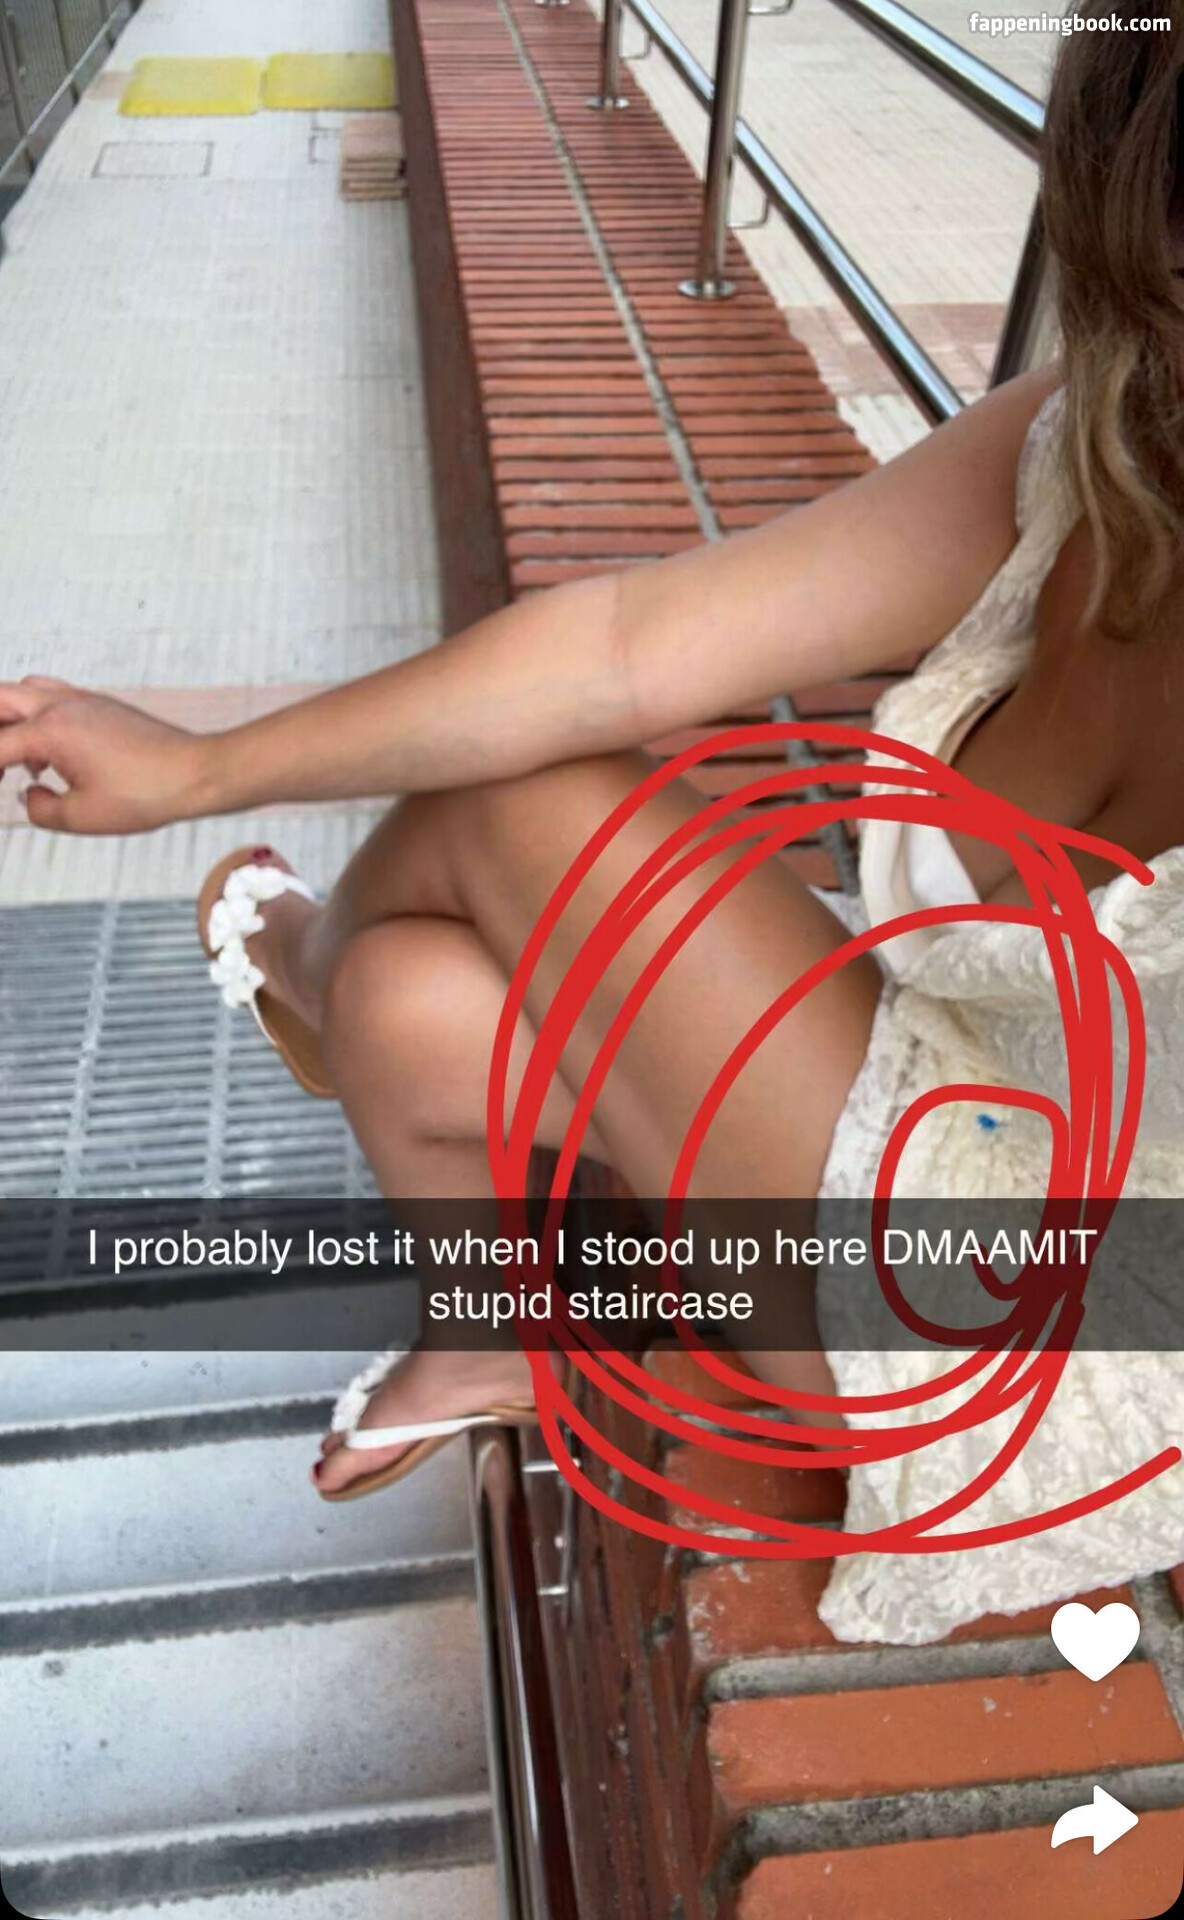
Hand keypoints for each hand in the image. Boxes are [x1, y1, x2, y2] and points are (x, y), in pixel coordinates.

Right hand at [0, 678, 214, 834]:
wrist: (195, 773)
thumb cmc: (148, 792)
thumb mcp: (83, 817)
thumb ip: (42, 810)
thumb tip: (30, 798)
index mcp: (50, 732)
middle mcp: (62, 706)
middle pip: (0, 700)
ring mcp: (83, 700)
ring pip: (25, 691)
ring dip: (11, 720)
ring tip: (20, 762)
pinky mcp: (101, 705)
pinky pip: (54, 698)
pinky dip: (39, 719)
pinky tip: (52, 756)